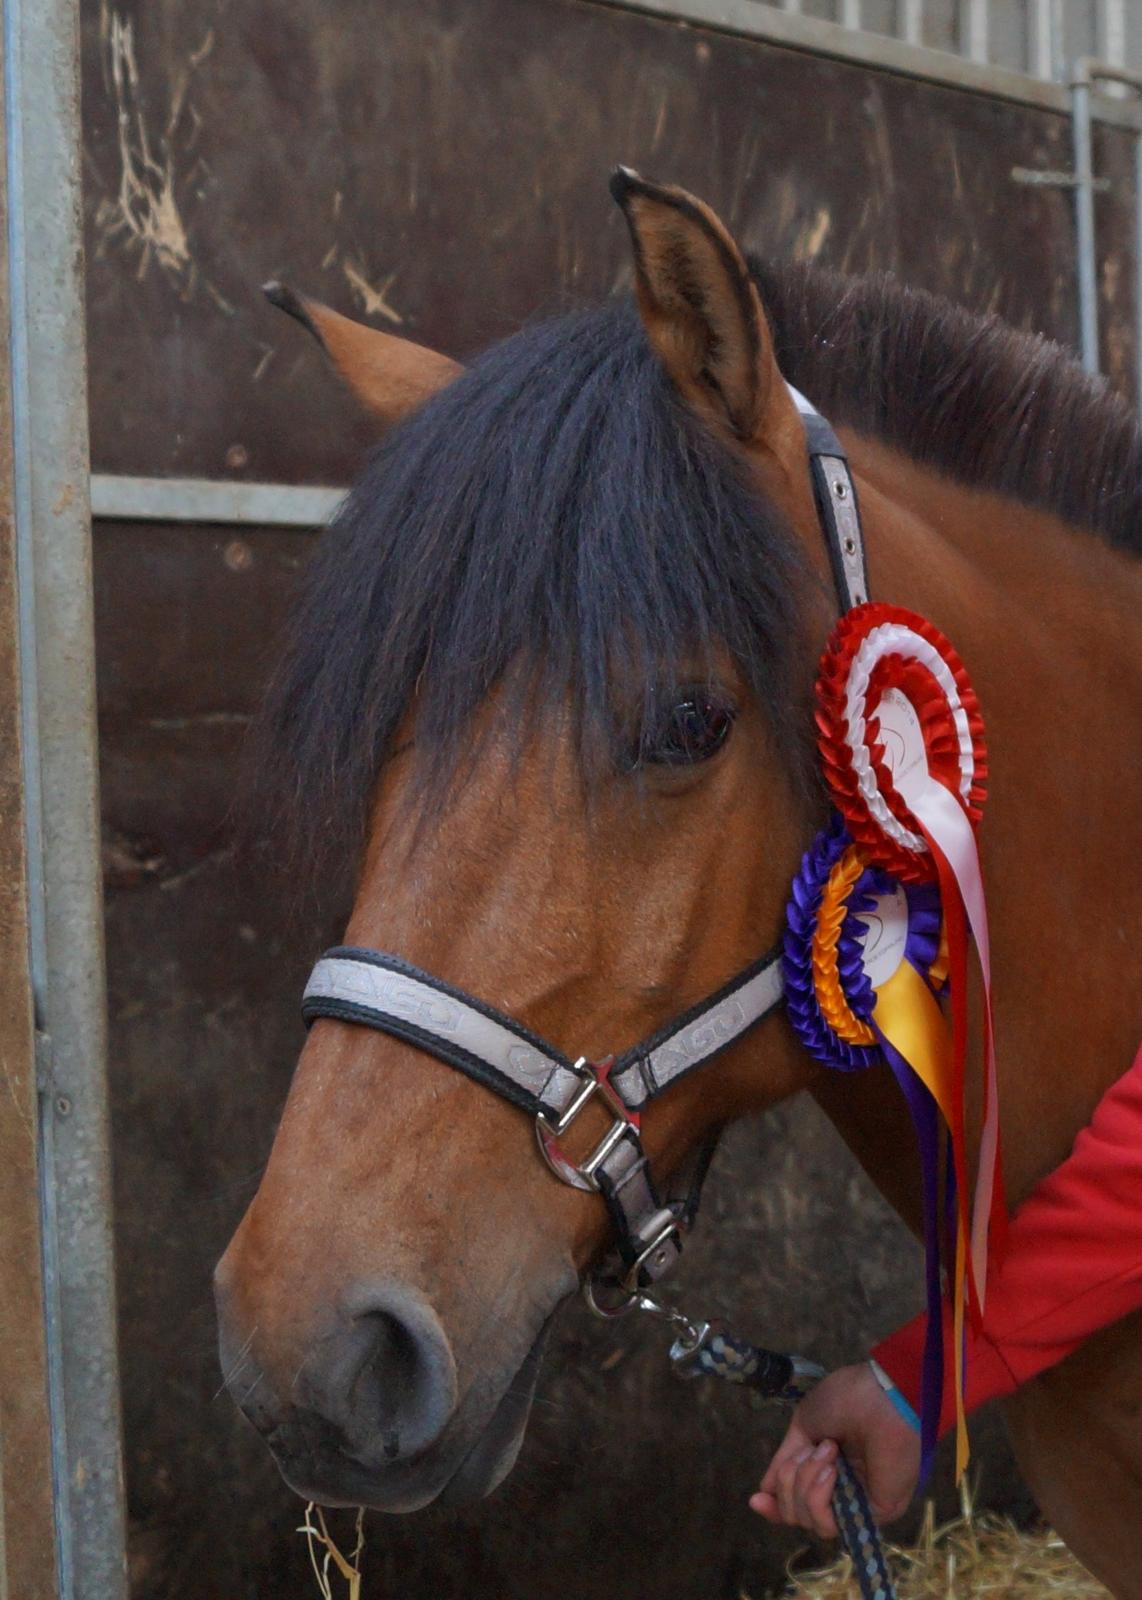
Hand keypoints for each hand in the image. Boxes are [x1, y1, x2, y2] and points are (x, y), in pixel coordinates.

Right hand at [749, 1362, 920, 1538]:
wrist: (880, 1397)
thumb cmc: (845, 1400)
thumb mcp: (804, 1426)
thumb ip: (785, 1461)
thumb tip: (764, 1491)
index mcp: (825, 1468)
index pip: (795, 1500)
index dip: (774, 1504)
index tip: (756, 1499)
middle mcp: (840, 1490)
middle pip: (795, 1512)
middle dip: (788, 1481)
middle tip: (808, 1450)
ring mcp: (855, 1504)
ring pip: (808, 1520)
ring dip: (805, 1484)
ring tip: (827, 1454)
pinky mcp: (871, 1515)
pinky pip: (828, 1524)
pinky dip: (819, 1497)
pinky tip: (830, 1471)